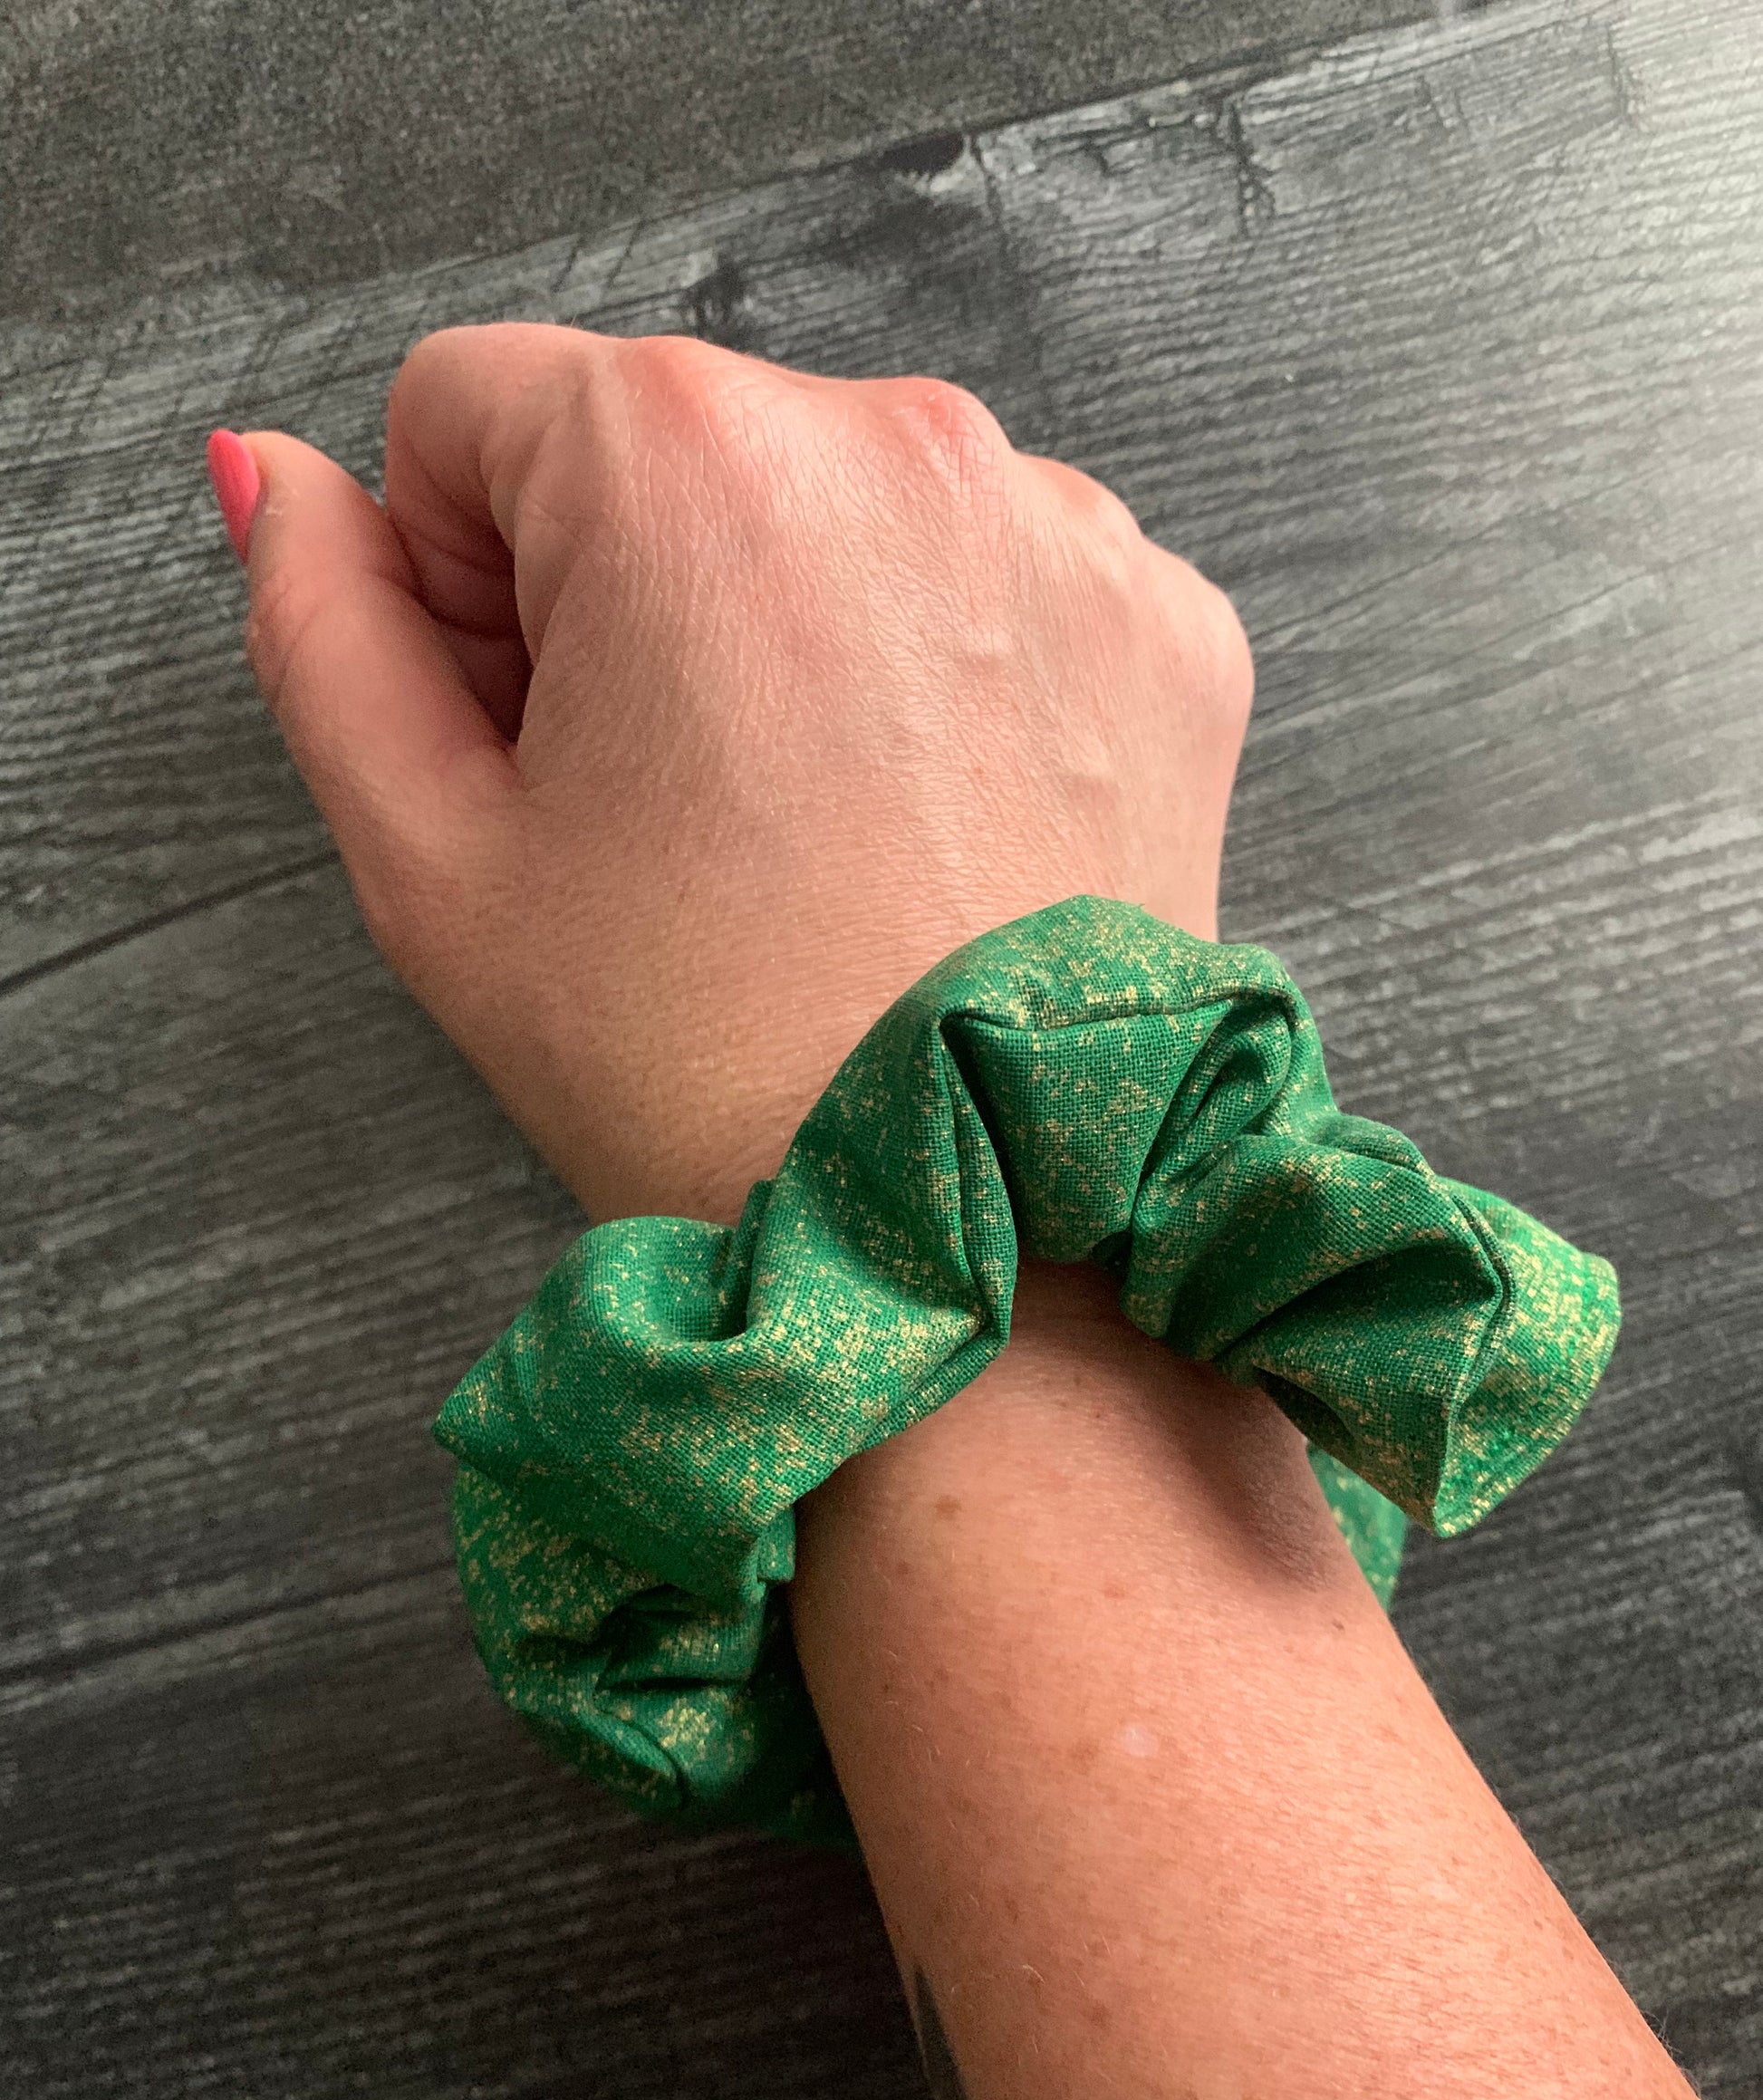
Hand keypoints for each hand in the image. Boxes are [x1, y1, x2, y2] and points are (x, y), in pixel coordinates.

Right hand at [231, 323, 1252, 1227]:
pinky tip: (923, 831)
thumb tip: (278, 479)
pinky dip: (941, 675)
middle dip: (623, 596)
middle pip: (664, 443)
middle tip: (660, 812)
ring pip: (832, 508)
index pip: (468, 410)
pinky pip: (991, 582)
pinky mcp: (1167, 624)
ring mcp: (1062, 529)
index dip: (452, 581)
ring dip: (785, 625)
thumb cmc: (704, 1070)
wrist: (971, 1241)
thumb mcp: (435, 862)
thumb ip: (318, 630)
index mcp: (686, 461)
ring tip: (801, 838)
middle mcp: (899, 440)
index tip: (531, 734)